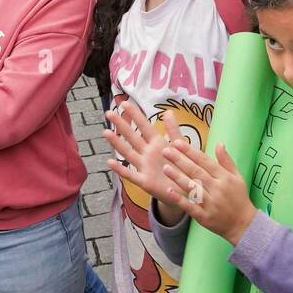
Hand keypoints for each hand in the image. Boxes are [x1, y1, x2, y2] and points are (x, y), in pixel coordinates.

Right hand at [105, 102, 184, 224]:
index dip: (135, 114)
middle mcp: (147, 153)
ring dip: (117, 143)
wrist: (187, 190)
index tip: (124, 102)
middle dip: (121, 125)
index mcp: (157, 143)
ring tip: (105, 132)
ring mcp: (144, 167)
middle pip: (132, 137)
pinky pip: (130, 174)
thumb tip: (168, 111)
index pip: (144, 126)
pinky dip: (120, 169)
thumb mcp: (180, 147)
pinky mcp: (144, 181)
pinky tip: (110, 162)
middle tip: (109, 112)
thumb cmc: (182, 167)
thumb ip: (174, 130)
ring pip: (128, 152)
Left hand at [158, 138, 257, 245]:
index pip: (204, 161)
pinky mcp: (204, 217)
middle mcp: (217, 189)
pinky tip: (169, 191)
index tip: (177, 143)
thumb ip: (226, 160)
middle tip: (166, 151)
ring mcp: (210, 203)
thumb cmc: (239, 198)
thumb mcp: (237, 177)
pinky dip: (180, 199)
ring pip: (192, 188)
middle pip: (196, 172)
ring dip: (178, 177)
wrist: (243, 224)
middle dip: (180, 160)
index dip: (190, 151)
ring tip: (165, 167)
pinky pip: (190, 207)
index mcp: (224, 177)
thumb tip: (219, 143)